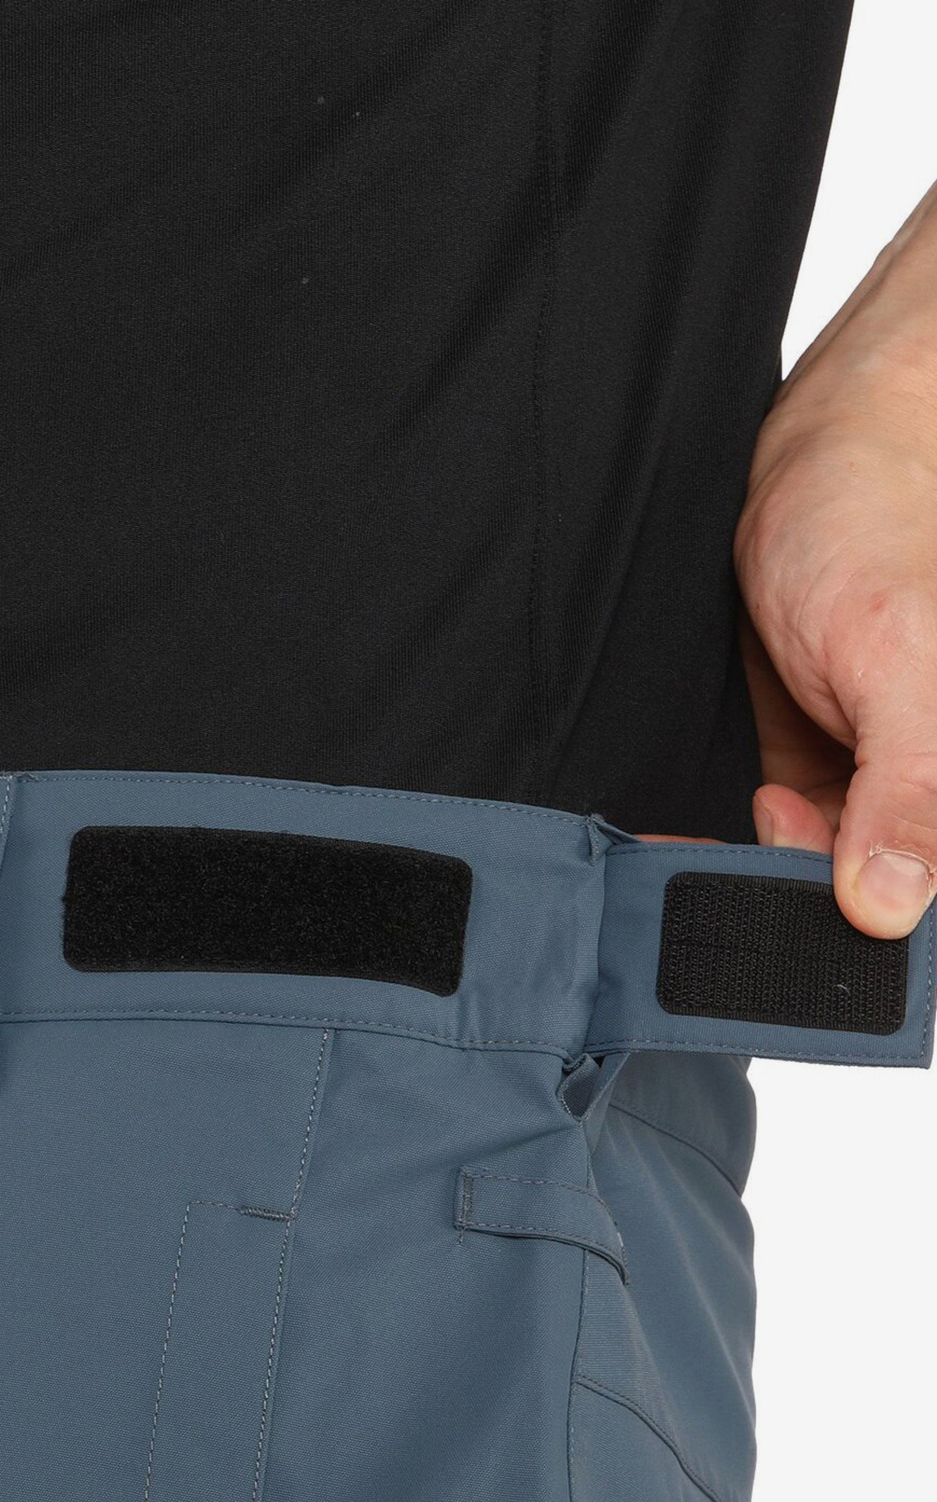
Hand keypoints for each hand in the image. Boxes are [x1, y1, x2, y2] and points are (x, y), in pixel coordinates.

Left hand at [733, 182, 936, 938]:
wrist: (809, 465)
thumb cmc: (873, 530)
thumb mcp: (901, 659)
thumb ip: (908, 791)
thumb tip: (891, 904)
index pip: (923, 905)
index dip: (879, 930)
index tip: (822, 912)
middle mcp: (924, 804)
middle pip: (874, 912)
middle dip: (805, 905)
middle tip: (764, 841)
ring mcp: (872, 806)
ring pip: (816, 895)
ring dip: (754, 883)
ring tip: (752, 808)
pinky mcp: (811, 797)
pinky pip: (770, 859)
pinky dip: (727, 860)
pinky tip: (694, 841)